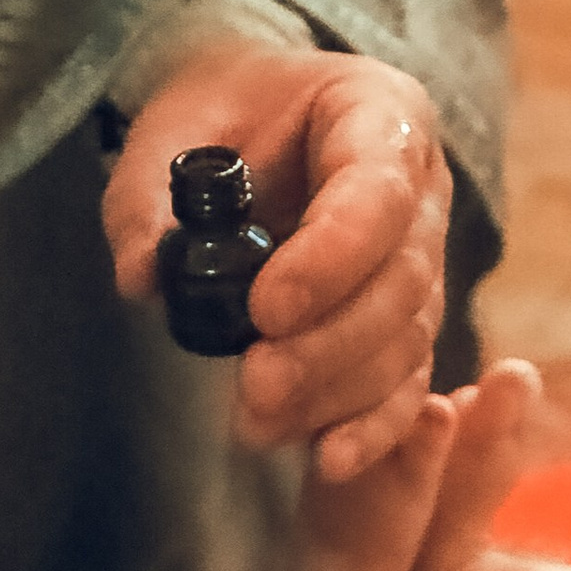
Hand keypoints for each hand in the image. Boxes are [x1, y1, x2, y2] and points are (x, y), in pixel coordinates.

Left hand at [104, 41, 451, 477]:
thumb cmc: (224, 111)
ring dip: (337, 394)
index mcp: (381, 115)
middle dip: (329, 345)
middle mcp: (423, 191)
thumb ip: (147, 195)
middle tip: (255, 383)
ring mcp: (426, 261)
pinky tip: (328, 459)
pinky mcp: (410, 324)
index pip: (378, 193)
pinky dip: (371, 428)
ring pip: (408, 343)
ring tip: (258, 421)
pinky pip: (408, 384)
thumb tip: (145, 278)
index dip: (331, 259)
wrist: (258, 119)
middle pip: (402, 283)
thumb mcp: (173, 126)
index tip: (265, 309)